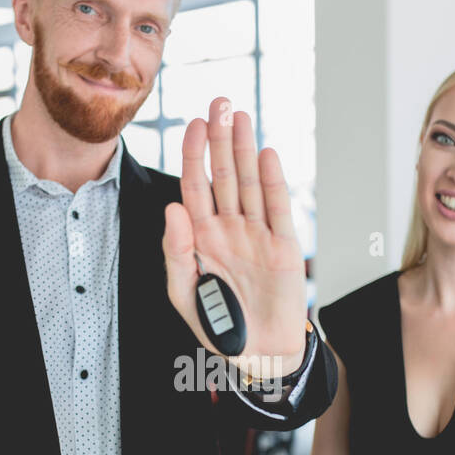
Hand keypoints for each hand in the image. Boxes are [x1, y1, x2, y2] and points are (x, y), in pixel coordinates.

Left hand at [162, 97, 307, 378]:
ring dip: (245, 149)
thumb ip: (175, 252)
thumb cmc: (219, 326)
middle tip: (221, 101)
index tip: (194, 124)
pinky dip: (272, 182)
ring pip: (249, 183)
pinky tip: (266, 155)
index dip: (194, 154)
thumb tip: (171, 208)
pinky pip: (277, 208)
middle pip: (223, 174)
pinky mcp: (283, 246)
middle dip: (221, 137)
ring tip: (241, 115)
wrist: (257, 353)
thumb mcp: (183, 294)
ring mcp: (257, 233)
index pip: (195, 185)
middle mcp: (230, 227)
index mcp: (202, 236)